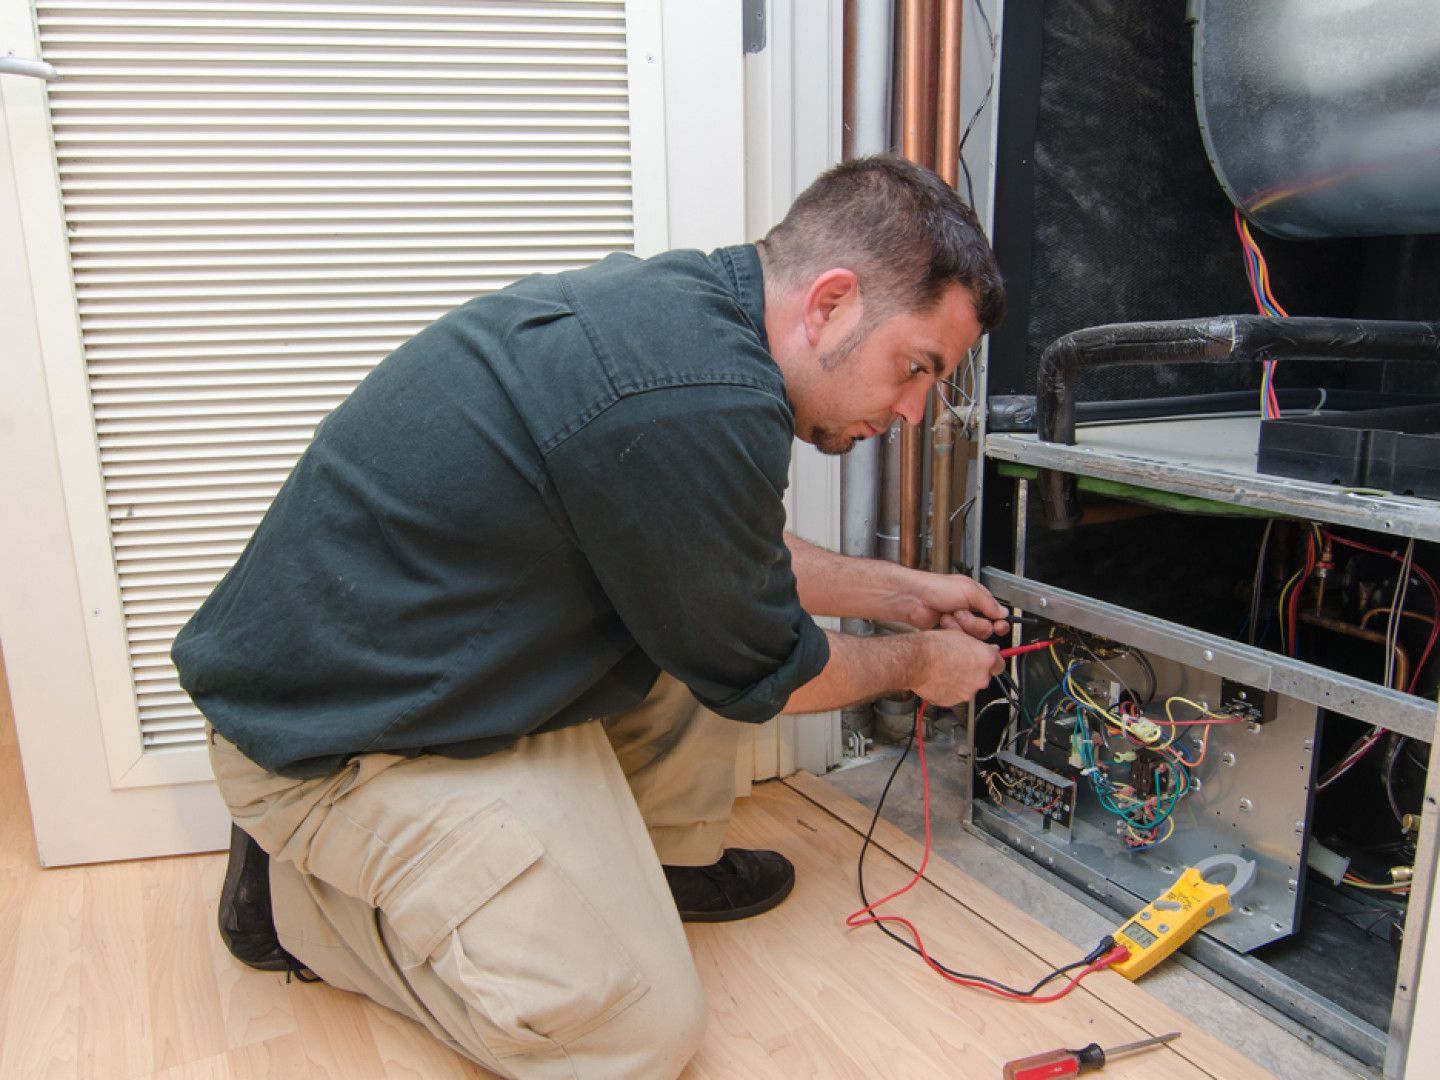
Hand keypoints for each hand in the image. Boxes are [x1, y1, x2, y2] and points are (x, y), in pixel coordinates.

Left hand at [895, 571, 1009, 640]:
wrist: (913, 599)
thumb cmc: (936, 588)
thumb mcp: (968, 590)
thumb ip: (989, 602)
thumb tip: (1004, 613)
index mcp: (977, 598)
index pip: (996, 615)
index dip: (999, 623)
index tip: (998, 626)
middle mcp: (969, 611)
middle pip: (985, 629)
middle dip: (973, 623)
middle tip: (960, 612)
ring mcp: (958, 623)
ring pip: (972, 636)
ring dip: (960, 626)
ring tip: (948, 616)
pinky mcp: (948, 632)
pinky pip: (959, 641)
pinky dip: (951, 632)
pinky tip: (942, 623)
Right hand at [912, 630, 1003, 706]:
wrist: (915, 660)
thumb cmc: (934, 646)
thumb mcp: (960, 635)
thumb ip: (977, 647)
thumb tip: (984, 649)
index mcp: (985, 660)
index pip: (1000, 664)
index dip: (991, 662)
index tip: (987, 662)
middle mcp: (980, 678)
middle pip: (983, 677)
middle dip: (974, 671)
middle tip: (959, 662)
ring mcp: (967, 692)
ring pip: (968, 687)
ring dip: (961, 680)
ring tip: (945, 670)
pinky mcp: (953, 701)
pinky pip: (955, 695)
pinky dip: (949, 689)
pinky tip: (939, 678)